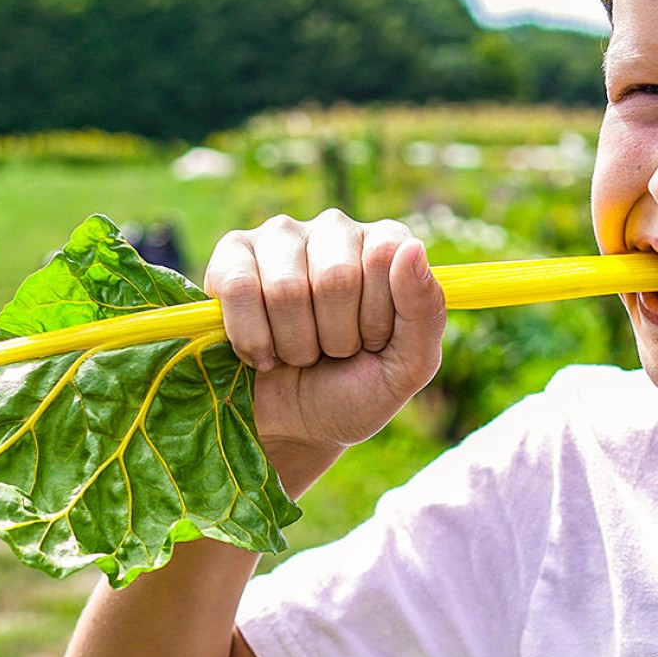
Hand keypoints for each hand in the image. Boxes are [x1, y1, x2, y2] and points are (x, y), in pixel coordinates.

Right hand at [204, 210, 445, 483]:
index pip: (386, 256)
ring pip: (286, 288)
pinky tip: (261, 351)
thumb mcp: (406, 368)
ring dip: (294, 344)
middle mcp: (336, 229)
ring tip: (299, 352)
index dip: (376, 317)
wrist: (293, 427)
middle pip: (336, 276)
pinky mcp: (232, 253)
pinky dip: (252, 338)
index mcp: (387, 245)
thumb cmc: (354, 392)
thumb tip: (412, 249)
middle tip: (332, 352)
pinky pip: (238, 287)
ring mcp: (281, 237)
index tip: (371, 343)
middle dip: (335, 337)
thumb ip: (425, 313)